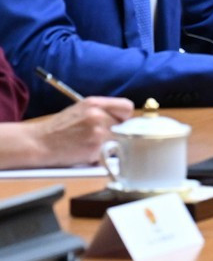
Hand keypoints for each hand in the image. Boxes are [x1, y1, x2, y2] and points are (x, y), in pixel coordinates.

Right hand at [9, 96, 132, 168]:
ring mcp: (97, 133)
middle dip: (115, 134)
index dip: (124, 117)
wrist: (37, 143)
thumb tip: (124, 120)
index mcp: (95, 103)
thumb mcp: (80, 110)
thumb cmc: (58, 129)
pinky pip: (108, 153)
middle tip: (100, 139)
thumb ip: (102, 111)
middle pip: (124, 126)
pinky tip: (86, 154)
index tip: (118, 124)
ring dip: (109, 146)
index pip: (127, 107)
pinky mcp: (95, 149)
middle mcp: (98, 116)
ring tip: (90, 146)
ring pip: (118, 141)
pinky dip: (100, 156)